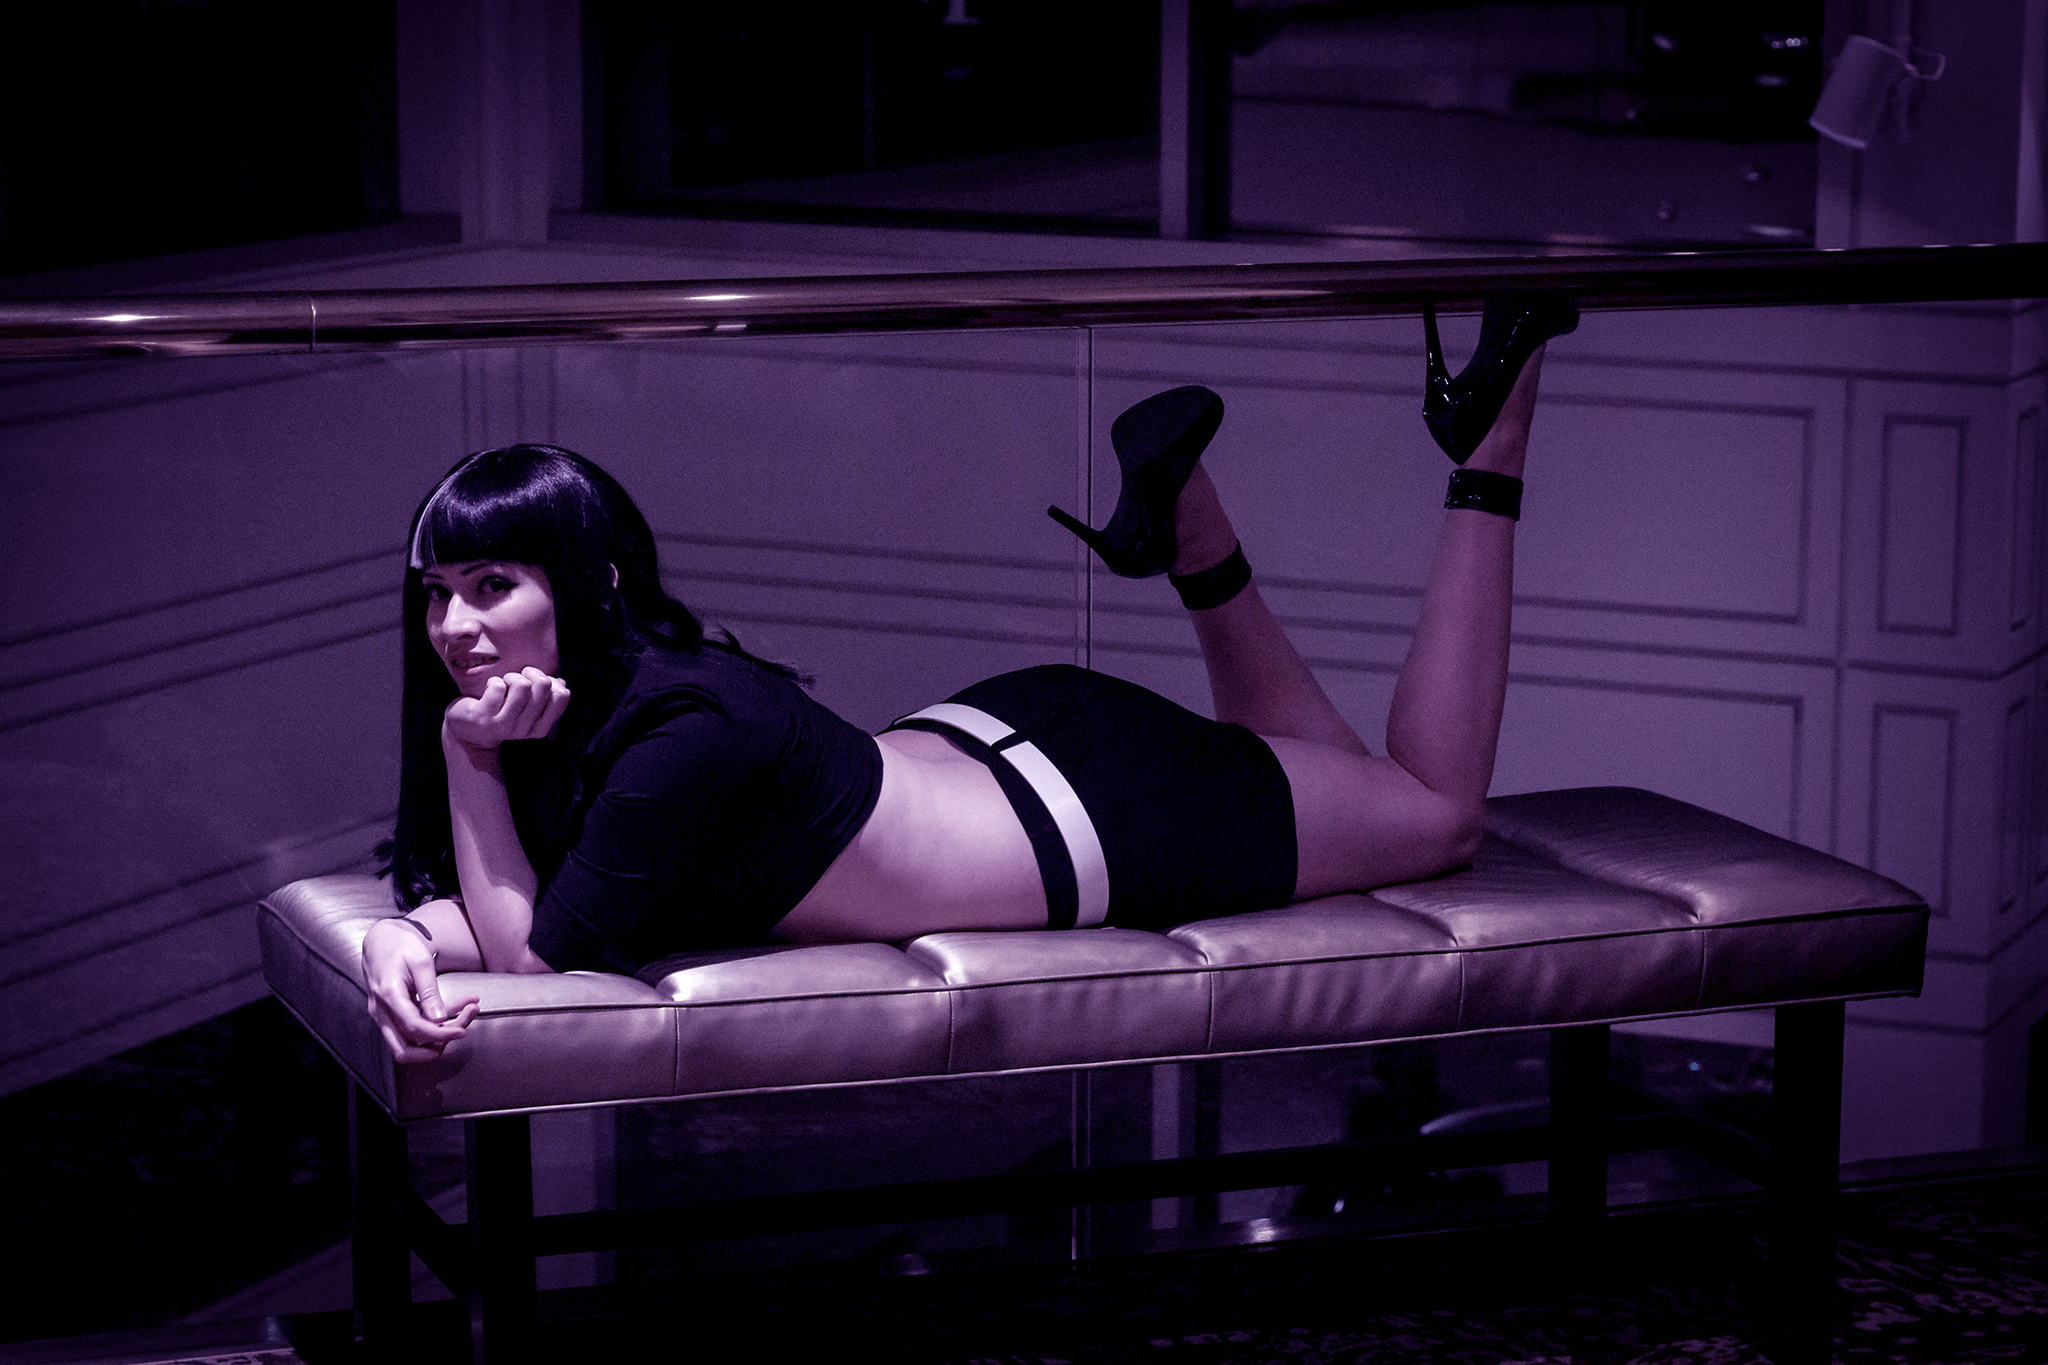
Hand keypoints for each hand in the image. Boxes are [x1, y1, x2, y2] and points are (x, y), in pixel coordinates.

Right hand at [363, 915, 480, 1062]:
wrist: (379, 940)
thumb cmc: (399, 945)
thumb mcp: (420, 961)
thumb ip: (429, 991)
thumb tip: (439, 1019)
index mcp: (389, 995)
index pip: (415, 1028)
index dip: (441, 1034)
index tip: (462, 1031)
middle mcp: (382, 1011)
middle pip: (404, 1050)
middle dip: (436, 1046)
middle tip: (462, 1029)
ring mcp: (384, 1016)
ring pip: (408, 1044)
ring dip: (437, 1037)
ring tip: (465, 1014)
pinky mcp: (391, 1015)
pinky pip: (411, 1029)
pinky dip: (433, 1025)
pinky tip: (457, 1007)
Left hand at [442, 667, 570, 751]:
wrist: (468, 731)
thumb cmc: (501, 712)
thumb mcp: (526, 709)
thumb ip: (545, 697)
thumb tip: (560, 682)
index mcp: (540, 728)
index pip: (561, 695)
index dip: (551, 680)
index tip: (535, 683)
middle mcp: (525, 729)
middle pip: (543, 684)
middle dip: (530, 673)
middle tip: (517, 679)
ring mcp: (503, 724)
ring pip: (522, 685)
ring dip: (511, 676)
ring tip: (504, 683)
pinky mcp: (483, 716)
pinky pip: (497, 686)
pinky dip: (493, 681)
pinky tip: (489, 690)